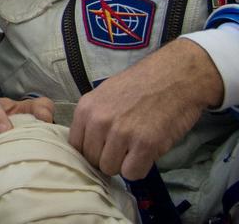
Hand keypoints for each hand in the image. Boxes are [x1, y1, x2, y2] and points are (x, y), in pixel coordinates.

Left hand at [69, 39, 221, 179]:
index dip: (91, 150)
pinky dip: (140, 169)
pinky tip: (147, 154)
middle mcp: (98, 122)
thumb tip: (87, 144)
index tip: (104, 148)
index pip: (75, 146)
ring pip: (110, 169)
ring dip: (123, 164)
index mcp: (85, 109)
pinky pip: (132, 173)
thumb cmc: (141, 84)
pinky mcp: (145, 145)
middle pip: (92, 160)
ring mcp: (121, 134)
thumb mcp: (105, 94)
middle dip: (108, 158)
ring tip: (136, 149)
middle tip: (125, 148)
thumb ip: (93, 118)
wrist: (175, 76)